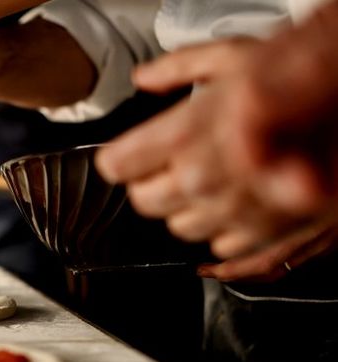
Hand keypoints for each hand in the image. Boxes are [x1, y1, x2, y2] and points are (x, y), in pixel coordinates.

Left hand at [95, 38, 337, 279]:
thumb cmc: (301, 75)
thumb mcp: (235, 56)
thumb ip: (178, 68)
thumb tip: (144, 78)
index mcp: (184, 136)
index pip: (118, 167)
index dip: (122, 158)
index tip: (127, 155)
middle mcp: (202, 181)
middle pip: (145, 201)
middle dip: (153, 183)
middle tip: (173, 163)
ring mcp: (231, 213)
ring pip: (180, 226)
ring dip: (190, 207)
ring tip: (215, 178)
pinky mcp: (262, 236)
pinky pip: (221, 247)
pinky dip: (227, 227)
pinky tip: (241, 201)